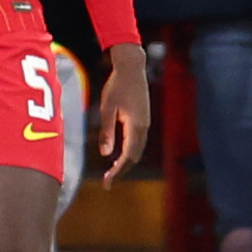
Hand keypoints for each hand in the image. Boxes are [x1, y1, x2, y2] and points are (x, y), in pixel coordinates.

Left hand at [94, 43, 153, 182]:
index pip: (128, 156)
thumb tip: (106, 154)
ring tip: (112, 173)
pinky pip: (137, 141)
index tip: (108, 183)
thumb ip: (107, 131)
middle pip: (135, 156)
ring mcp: (145, 123)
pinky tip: (119, 155)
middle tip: (108, 182)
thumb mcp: (107, 109)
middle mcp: (144, 128)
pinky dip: (129, 152)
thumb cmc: (116, 86)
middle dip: (122, 170)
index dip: (118, 171)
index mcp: (136, 127)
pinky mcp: (143, 119)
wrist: (132, 69)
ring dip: (126, 162)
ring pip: (137, 150)